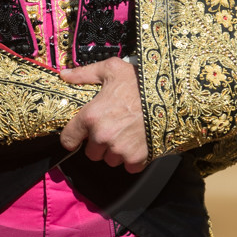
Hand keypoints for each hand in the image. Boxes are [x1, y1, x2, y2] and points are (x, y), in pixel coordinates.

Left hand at [59, 57, 147, 173]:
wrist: (172, 94)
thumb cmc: (140, 81)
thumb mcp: (111, 69)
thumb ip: (84, 74)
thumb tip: (64, 75)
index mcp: (91, 116)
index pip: (68, 140)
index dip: (73, 138)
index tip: (79, 136)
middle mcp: (103, 136)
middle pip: (91, 153)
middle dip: (98, 144)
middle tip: (111, 129)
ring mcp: (120, 149)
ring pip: (110, 160)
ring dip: (115, 152)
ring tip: (126, 134)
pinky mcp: (137, 158)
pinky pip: (128, 166)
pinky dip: (132, 159)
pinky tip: (138, 143)